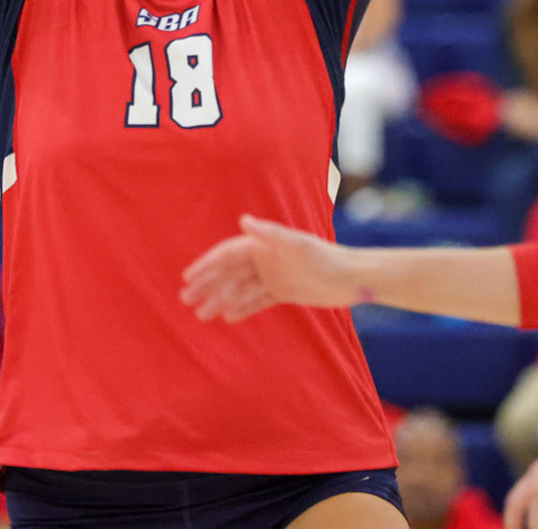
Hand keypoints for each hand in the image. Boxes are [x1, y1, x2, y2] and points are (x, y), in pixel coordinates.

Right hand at [182, 215, 359, 322]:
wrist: (351, 278)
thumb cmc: (325, 258)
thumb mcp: (297, 246)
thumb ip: (270, 234)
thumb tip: (243, 220)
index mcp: (263, 244)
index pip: (227, 254)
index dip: (207, 265)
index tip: (188, 278)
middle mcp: (264, 258)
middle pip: (228, 272)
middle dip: (207, 285)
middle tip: (186, 300)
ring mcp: (272, 276)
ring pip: (239, 289)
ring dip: (219, 300)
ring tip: (201, 316)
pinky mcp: (282, 291)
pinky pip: (255, 300)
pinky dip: (241, 308)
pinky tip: (227, 317)